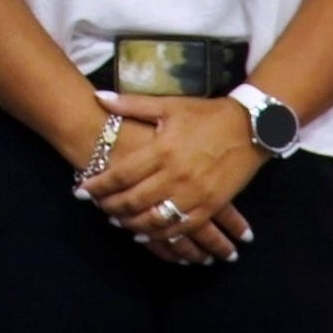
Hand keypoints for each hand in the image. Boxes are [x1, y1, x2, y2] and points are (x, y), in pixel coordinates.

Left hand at [81, 97, 263, 264]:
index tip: (81, 191)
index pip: (122, 174)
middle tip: (97, 207)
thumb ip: (131, 105)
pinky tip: (148, 235)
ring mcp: (196, 194)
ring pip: (157, 219)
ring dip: (134, 225)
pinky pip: (183, 227)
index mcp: (162, 150)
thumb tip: (98, 97)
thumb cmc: (205, 114)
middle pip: (135, 201)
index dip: (99, 185)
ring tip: (118, 222)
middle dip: (112, 207)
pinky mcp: (212, 205)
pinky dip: (163, 235)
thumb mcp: (168, 105)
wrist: (251, 128)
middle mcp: (177, 176)